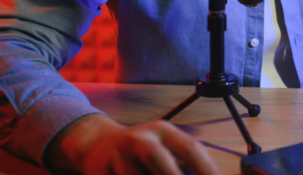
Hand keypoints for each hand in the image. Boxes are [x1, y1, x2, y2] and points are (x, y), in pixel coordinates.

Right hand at [44, 114, 219, 174]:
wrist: (95, 144)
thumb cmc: (141, 151)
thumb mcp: (163, 148)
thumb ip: (182, 164)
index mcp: (162, 131)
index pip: (189, 148)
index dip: (207, 168)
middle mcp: (140, 139)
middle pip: (159, 158)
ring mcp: (117, 156)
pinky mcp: (98, 171)